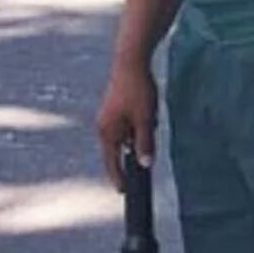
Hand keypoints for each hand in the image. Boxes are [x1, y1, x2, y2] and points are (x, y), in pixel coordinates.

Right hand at [95, 62, 158, 191]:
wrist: (131, 60)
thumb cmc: (137, 90)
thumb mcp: (146, 119)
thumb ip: (145, 142)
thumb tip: (146, 164)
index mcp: (107, 131)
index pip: (112, 162)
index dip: (118, 177)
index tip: (123, 191)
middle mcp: (104, 126)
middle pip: (121, 148)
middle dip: (137, 146)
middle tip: (147, 131)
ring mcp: (109, 117)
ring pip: (129, 134)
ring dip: (141, 130)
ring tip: (149, 110)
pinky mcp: (116, 108)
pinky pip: (130, 123)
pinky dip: (141, 121)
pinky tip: (149, 106)